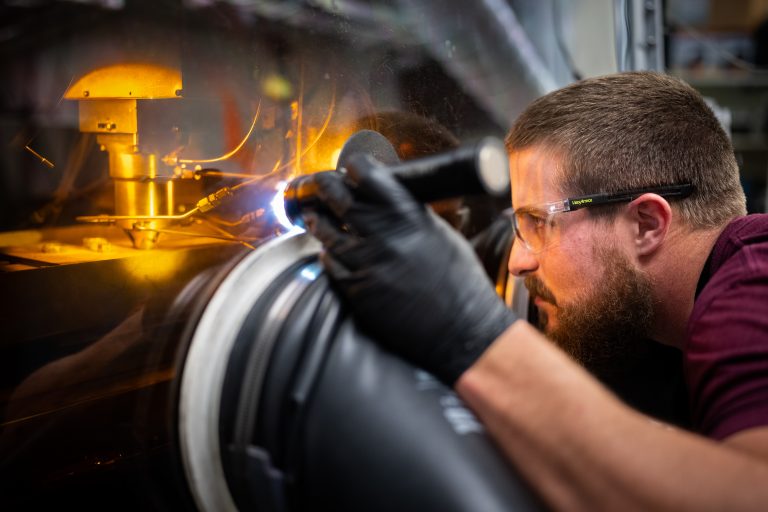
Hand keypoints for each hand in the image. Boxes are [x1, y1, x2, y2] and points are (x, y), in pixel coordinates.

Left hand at [304, 153, 516, 384]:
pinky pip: (332, 265)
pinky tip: (328, 249)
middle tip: (320, 183)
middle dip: (326, 187)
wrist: (460, 328)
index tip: (350, 166)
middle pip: (341, 201)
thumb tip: (390, 199)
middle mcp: (384, 236)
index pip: (370, 179)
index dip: (355, 168)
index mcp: (409, 217)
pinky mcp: (357, 290)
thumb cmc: (460, 283)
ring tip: (314, 214)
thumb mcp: (443, 235)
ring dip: (318, 220)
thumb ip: (413, 215)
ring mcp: (367, 264)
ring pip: (328, 233)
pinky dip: (327, 253)